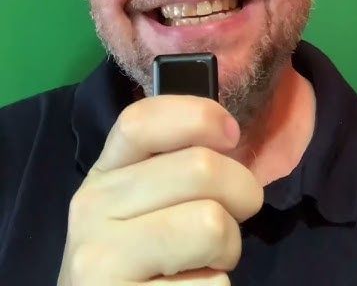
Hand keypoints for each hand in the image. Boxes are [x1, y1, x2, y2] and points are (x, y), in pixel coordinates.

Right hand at [57, 94, 263, 284]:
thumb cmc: (139, 259)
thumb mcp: (141, 204)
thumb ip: (173, 167)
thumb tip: (227, 136)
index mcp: (104, 174)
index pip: (141, 120)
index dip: (197, 115)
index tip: (231, 134)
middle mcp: (93, 208)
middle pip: (199, 168)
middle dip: (242, 193)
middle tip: (232, 220)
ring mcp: (102, 259)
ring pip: (211, 224)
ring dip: (229, 247)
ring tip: (205, 262)